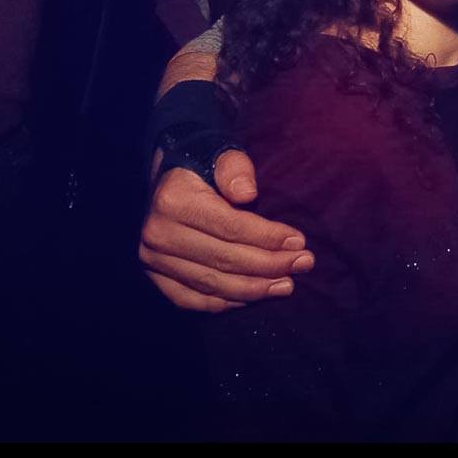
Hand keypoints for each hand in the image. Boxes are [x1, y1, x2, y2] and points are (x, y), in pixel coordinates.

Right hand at [138, 147, 313, 311]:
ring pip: (212, 284)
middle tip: (303, 264)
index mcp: (173, 201)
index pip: (230, 227)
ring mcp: (153, 259)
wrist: (170, 181)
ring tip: (287, 284)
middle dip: (270, 265)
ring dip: (254, 289)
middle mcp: (158, 233)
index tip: (299, 242)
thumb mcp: (222, 155)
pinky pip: (193, 299)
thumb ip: (236, 169)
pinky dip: (225, 302)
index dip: (268, 237)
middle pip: (224, 259)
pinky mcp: (155, 277)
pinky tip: (254, 296)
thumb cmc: (205, 168)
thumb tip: (248, 193)